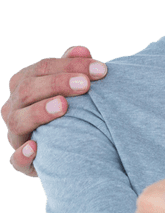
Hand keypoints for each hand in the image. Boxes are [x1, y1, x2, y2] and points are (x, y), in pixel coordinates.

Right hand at [3, 45, 107, 176]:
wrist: (73, 145)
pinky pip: (17, 161)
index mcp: (25, 85)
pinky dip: (24, 155)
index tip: (101, 69)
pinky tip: (36, 147)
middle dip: (58, 83)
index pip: (41, 68)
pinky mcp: (24, 162)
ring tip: (64, 106)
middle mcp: (15, 108)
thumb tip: (80, 50)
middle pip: (27, 90)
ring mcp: (17, 135)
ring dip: (40, 111)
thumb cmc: (74, 108)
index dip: (70, 65)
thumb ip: (75, 68)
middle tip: (86, 84)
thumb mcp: (75, 86)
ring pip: (18, 121)